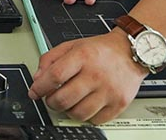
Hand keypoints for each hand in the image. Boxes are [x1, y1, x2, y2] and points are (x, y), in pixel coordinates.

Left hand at [28, 31, 145, 123]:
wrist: (131, 52)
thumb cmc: (101, 50)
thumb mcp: (72, 45)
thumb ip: (51, 58)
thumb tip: (38, 78)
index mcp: (82, 56)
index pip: (55, 76)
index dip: (40, 87)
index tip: (34, 92)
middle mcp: (96, 74)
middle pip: (64, 99)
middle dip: (51, 102)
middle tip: (51, 98)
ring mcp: (108, 91)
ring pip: (78, 113)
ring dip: (68, 111)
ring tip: (69, 102)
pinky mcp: (119, 103)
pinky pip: (95, 120)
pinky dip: (86, 116)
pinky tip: (86, 105)